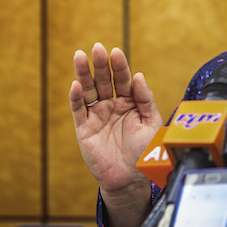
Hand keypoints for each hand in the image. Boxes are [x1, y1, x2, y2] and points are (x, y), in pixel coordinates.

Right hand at [69, 42, 162, 202]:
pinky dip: (75, 98)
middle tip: (97, 48)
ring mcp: (97, 116)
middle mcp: (111, 105)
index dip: (119, 66)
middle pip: (104, 80)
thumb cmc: (144, 150)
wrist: (131, 178)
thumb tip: (139, 76)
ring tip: (80, 56)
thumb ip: (146, 99)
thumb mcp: (151, 122)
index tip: (116, 52)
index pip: (123, 79)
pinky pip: (78, 111)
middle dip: (101, 64)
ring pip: (88, 90)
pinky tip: (75, 85)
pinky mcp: (84, 129)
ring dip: (83, 74)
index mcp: (129, 101)